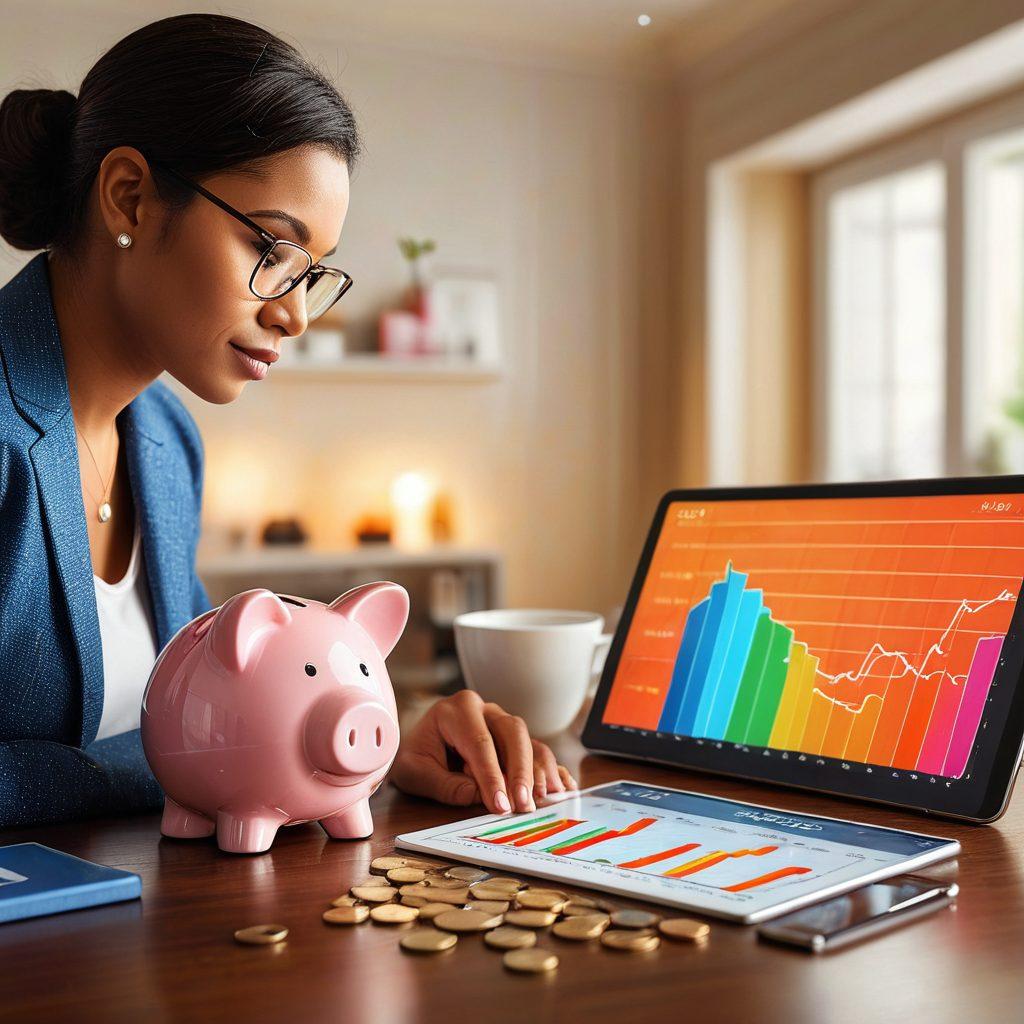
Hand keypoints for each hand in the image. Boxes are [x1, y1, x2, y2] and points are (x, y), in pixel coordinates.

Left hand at [388, 690, 577, 814]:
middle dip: (521, 771)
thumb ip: (442, 783)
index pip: (479, 742)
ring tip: (546, 799)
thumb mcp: (414, 771)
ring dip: (539, 771)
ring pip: (529, 739)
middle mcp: (485, 710)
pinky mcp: (515, 739)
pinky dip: (551, 769)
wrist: (420, 743)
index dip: (491, 775)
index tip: (500, 804)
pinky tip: (561, 788)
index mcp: (458, 711)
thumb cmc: (417, 755)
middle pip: (513, 733)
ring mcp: (503, 722)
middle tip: (524, 804)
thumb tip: (475, 793)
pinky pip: (538, 750)